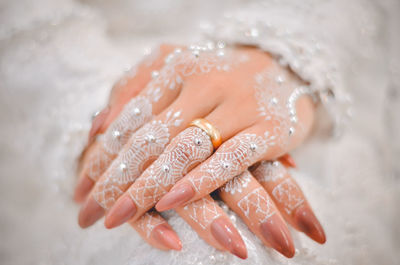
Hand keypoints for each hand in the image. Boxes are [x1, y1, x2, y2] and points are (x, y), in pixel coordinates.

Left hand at [75, 43, 324, 258]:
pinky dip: (201, 181)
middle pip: (150, 138)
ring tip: (118, 218)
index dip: (102, 156)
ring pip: (183, 150)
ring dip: (147, 187)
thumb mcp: (177, 67)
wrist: (287, 65)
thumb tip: (98, 126)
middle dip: (115, 180)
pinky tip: (173, 202)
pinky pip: (230, 158)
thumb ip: (135, 88)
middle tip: (90, 214)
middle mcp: (203, 84)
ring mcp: (237, 105)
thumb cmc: (223, 74)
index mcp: (176, 69)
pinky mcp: (268, 128)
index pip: (130, 119)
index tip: (81, 191)